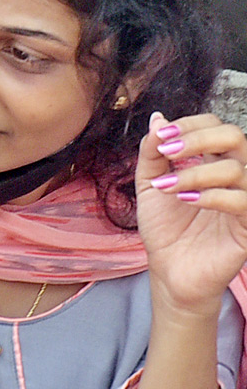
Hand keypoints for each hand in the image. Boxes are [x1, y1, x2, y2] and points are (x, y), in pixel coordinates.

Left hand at [136, 111, 246, 315]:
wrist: (168, 270)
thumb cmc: (164, 227)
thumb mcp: (150, 184)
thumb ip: (152, 152)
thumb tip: (158, 118)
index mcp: (212, 162)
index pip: (215, 126)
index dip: (191, 124)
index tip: (162, 136)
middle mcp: (233, 177)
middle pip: (235, 137)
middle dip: (198, 138)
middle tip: (168, 151)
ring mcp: (243, 200)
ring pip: (236, 168)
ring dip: (195, 172)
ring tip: (167, 186)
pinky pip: (243, 202)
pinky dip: (212, 195)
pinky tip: (185, 199)